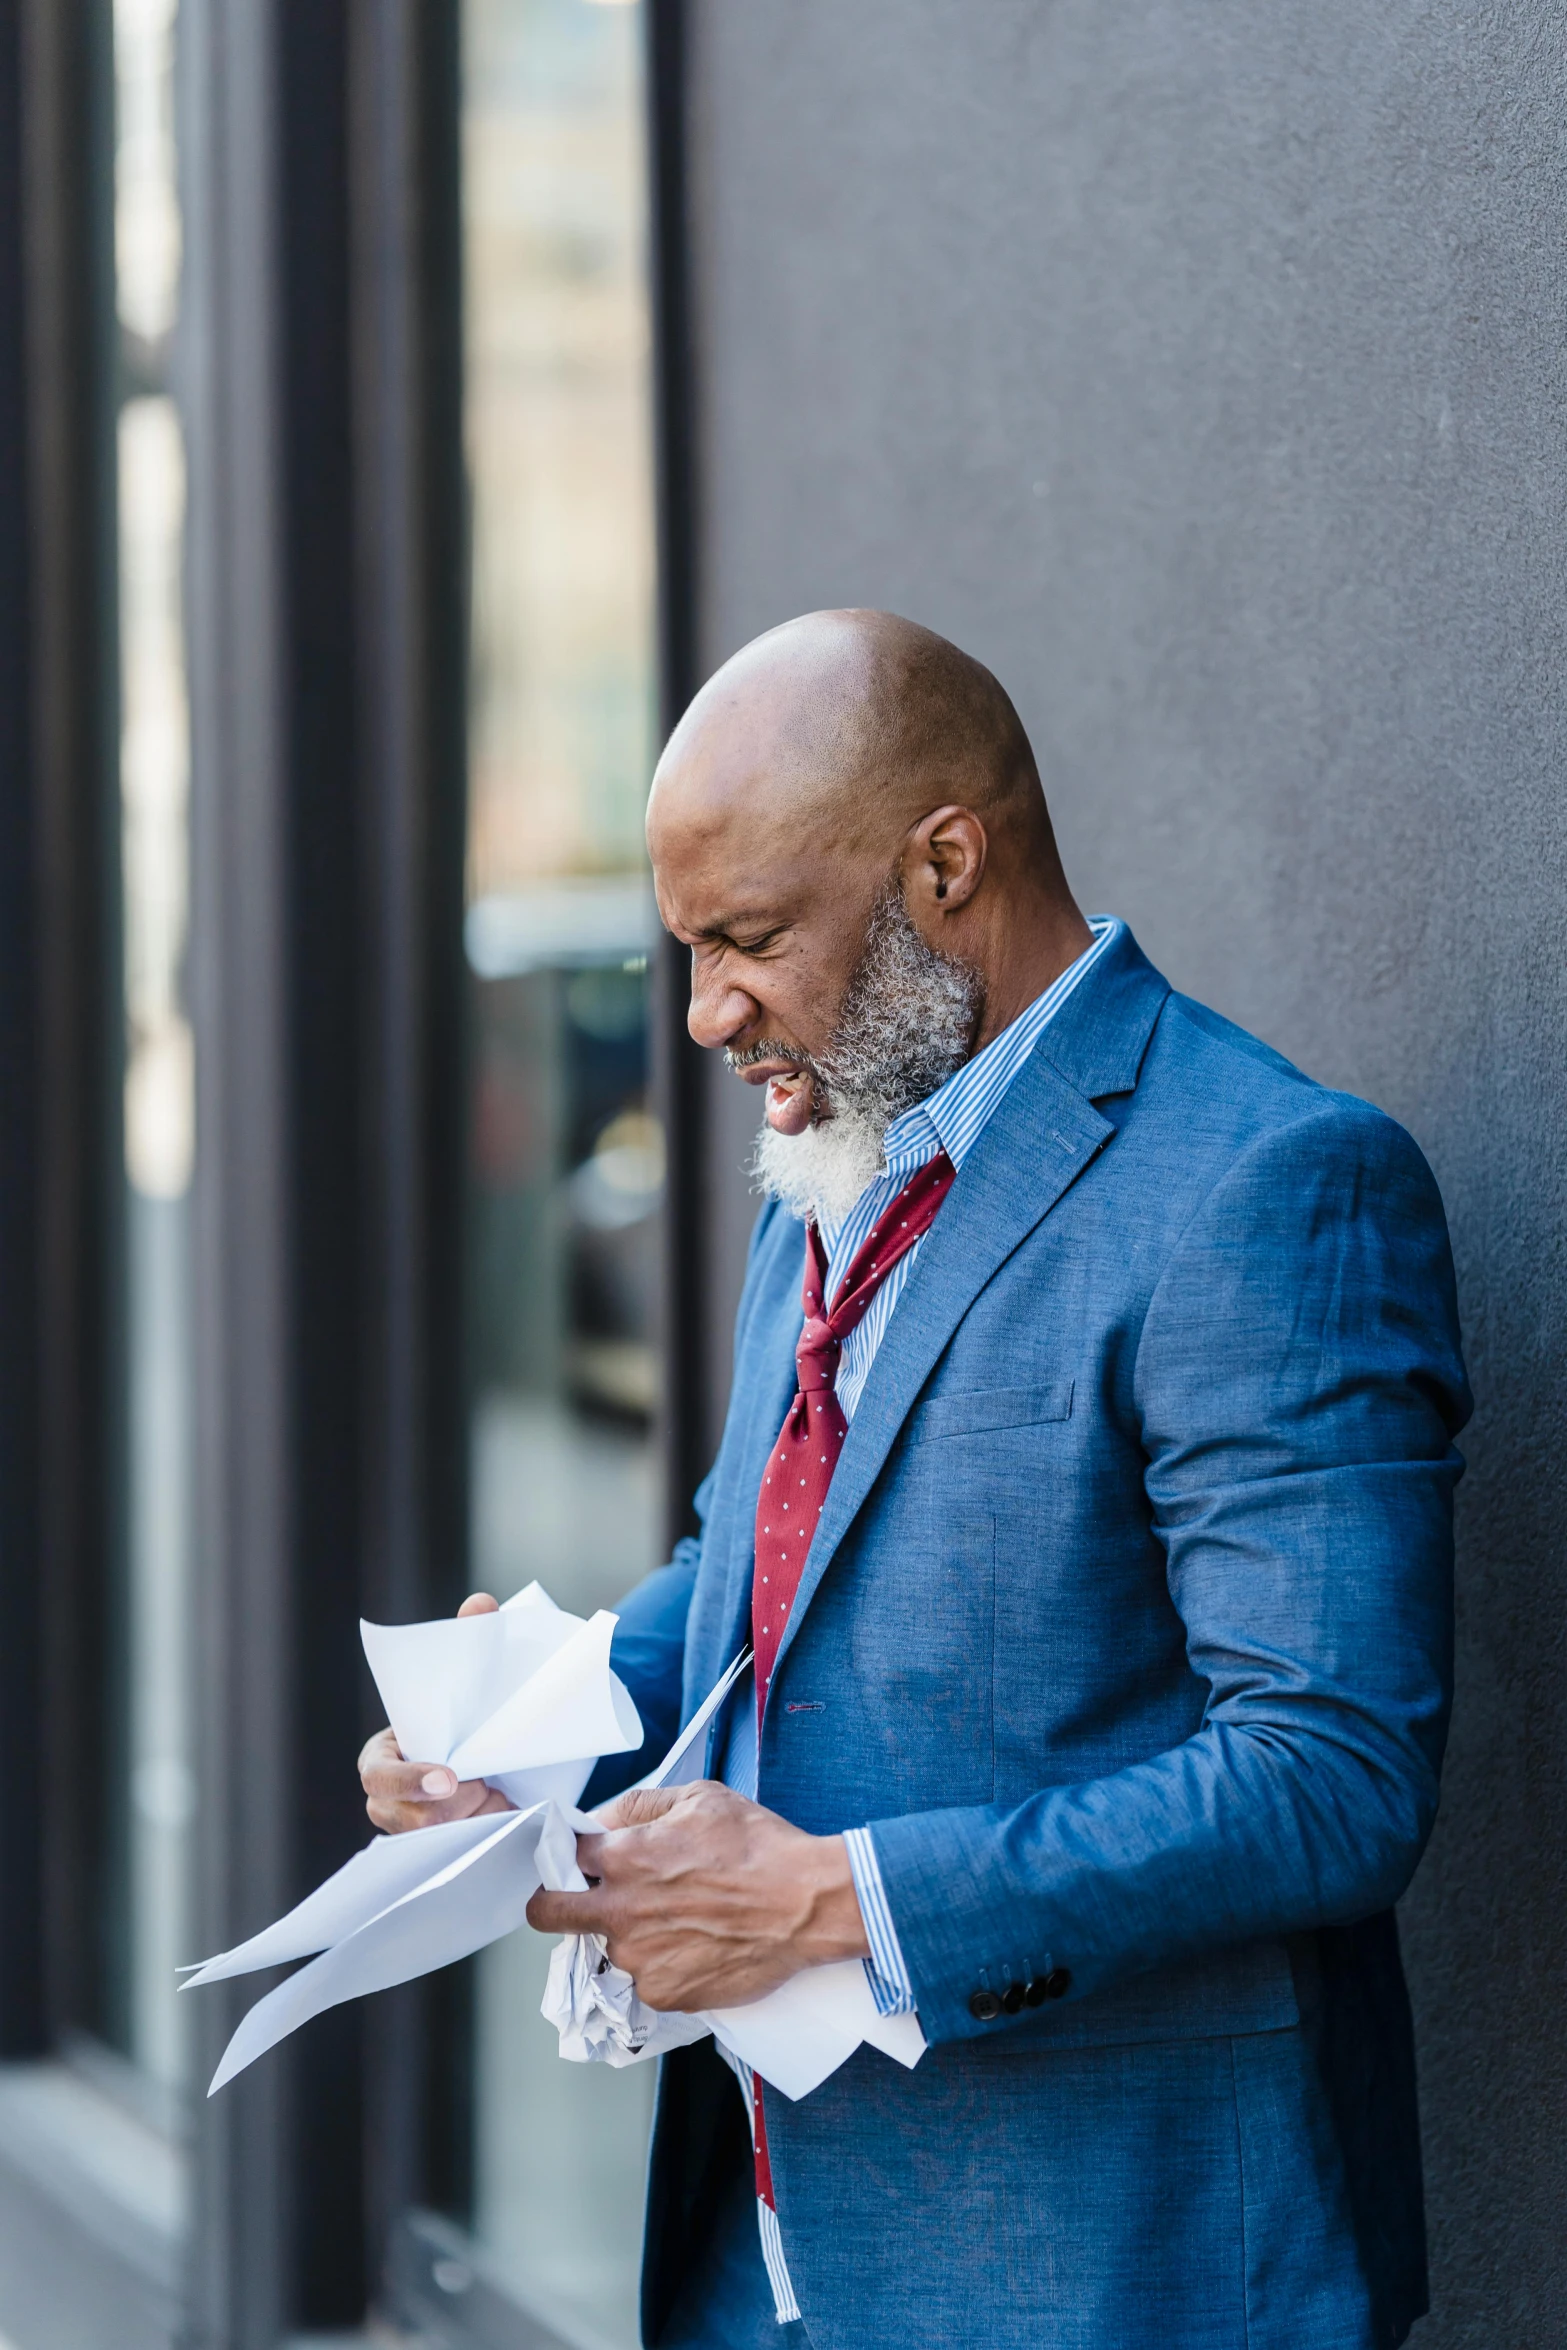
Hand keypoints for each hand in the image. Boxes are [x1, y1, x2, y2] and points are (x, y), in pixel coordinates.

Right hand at [358, 1591, 515, 1833]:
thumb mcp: (466, 1681)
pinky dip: (481, 1843)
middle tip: (488, 1790)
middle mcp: (388, 1800)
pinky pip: (456, 1857)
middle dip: (453, 1808)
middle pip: (410, 1818)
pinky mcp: (438, 1851)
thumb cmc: (462, 1717)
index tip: (451, 1777)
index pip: (380, 1776)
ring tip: (499, 1801)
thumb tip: (480, 1606)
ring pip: (436, 1841)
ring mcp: (411, 1831)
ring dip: (471, 1824)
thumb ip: (470, 1642)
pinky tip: (504, 1825)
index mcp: (382, 1757)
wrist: (485, 1755)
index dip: (411, 1780)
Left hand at [525, 1779, 868, 2011]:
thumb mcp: (699, 1798)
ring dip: (632, 1935)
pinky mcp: (663, 1994)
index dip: (571, 1857)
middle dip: (555, 1903)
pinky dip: (665, 1965)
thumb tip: (603, 1820)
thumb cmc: (758, 1847)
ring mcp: (638, 1959)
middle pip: (548, 1914)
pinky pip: (647, 1979)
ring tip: (683, 1919)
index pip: (560, 1858)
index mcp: (622, 1858)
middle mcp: (620, 1911)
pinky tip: (699, 1945)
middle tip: (583, 1900)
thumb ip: (639, 1806)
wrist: (804, 1905)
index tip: (579, 1862)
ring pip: (611, 1947)